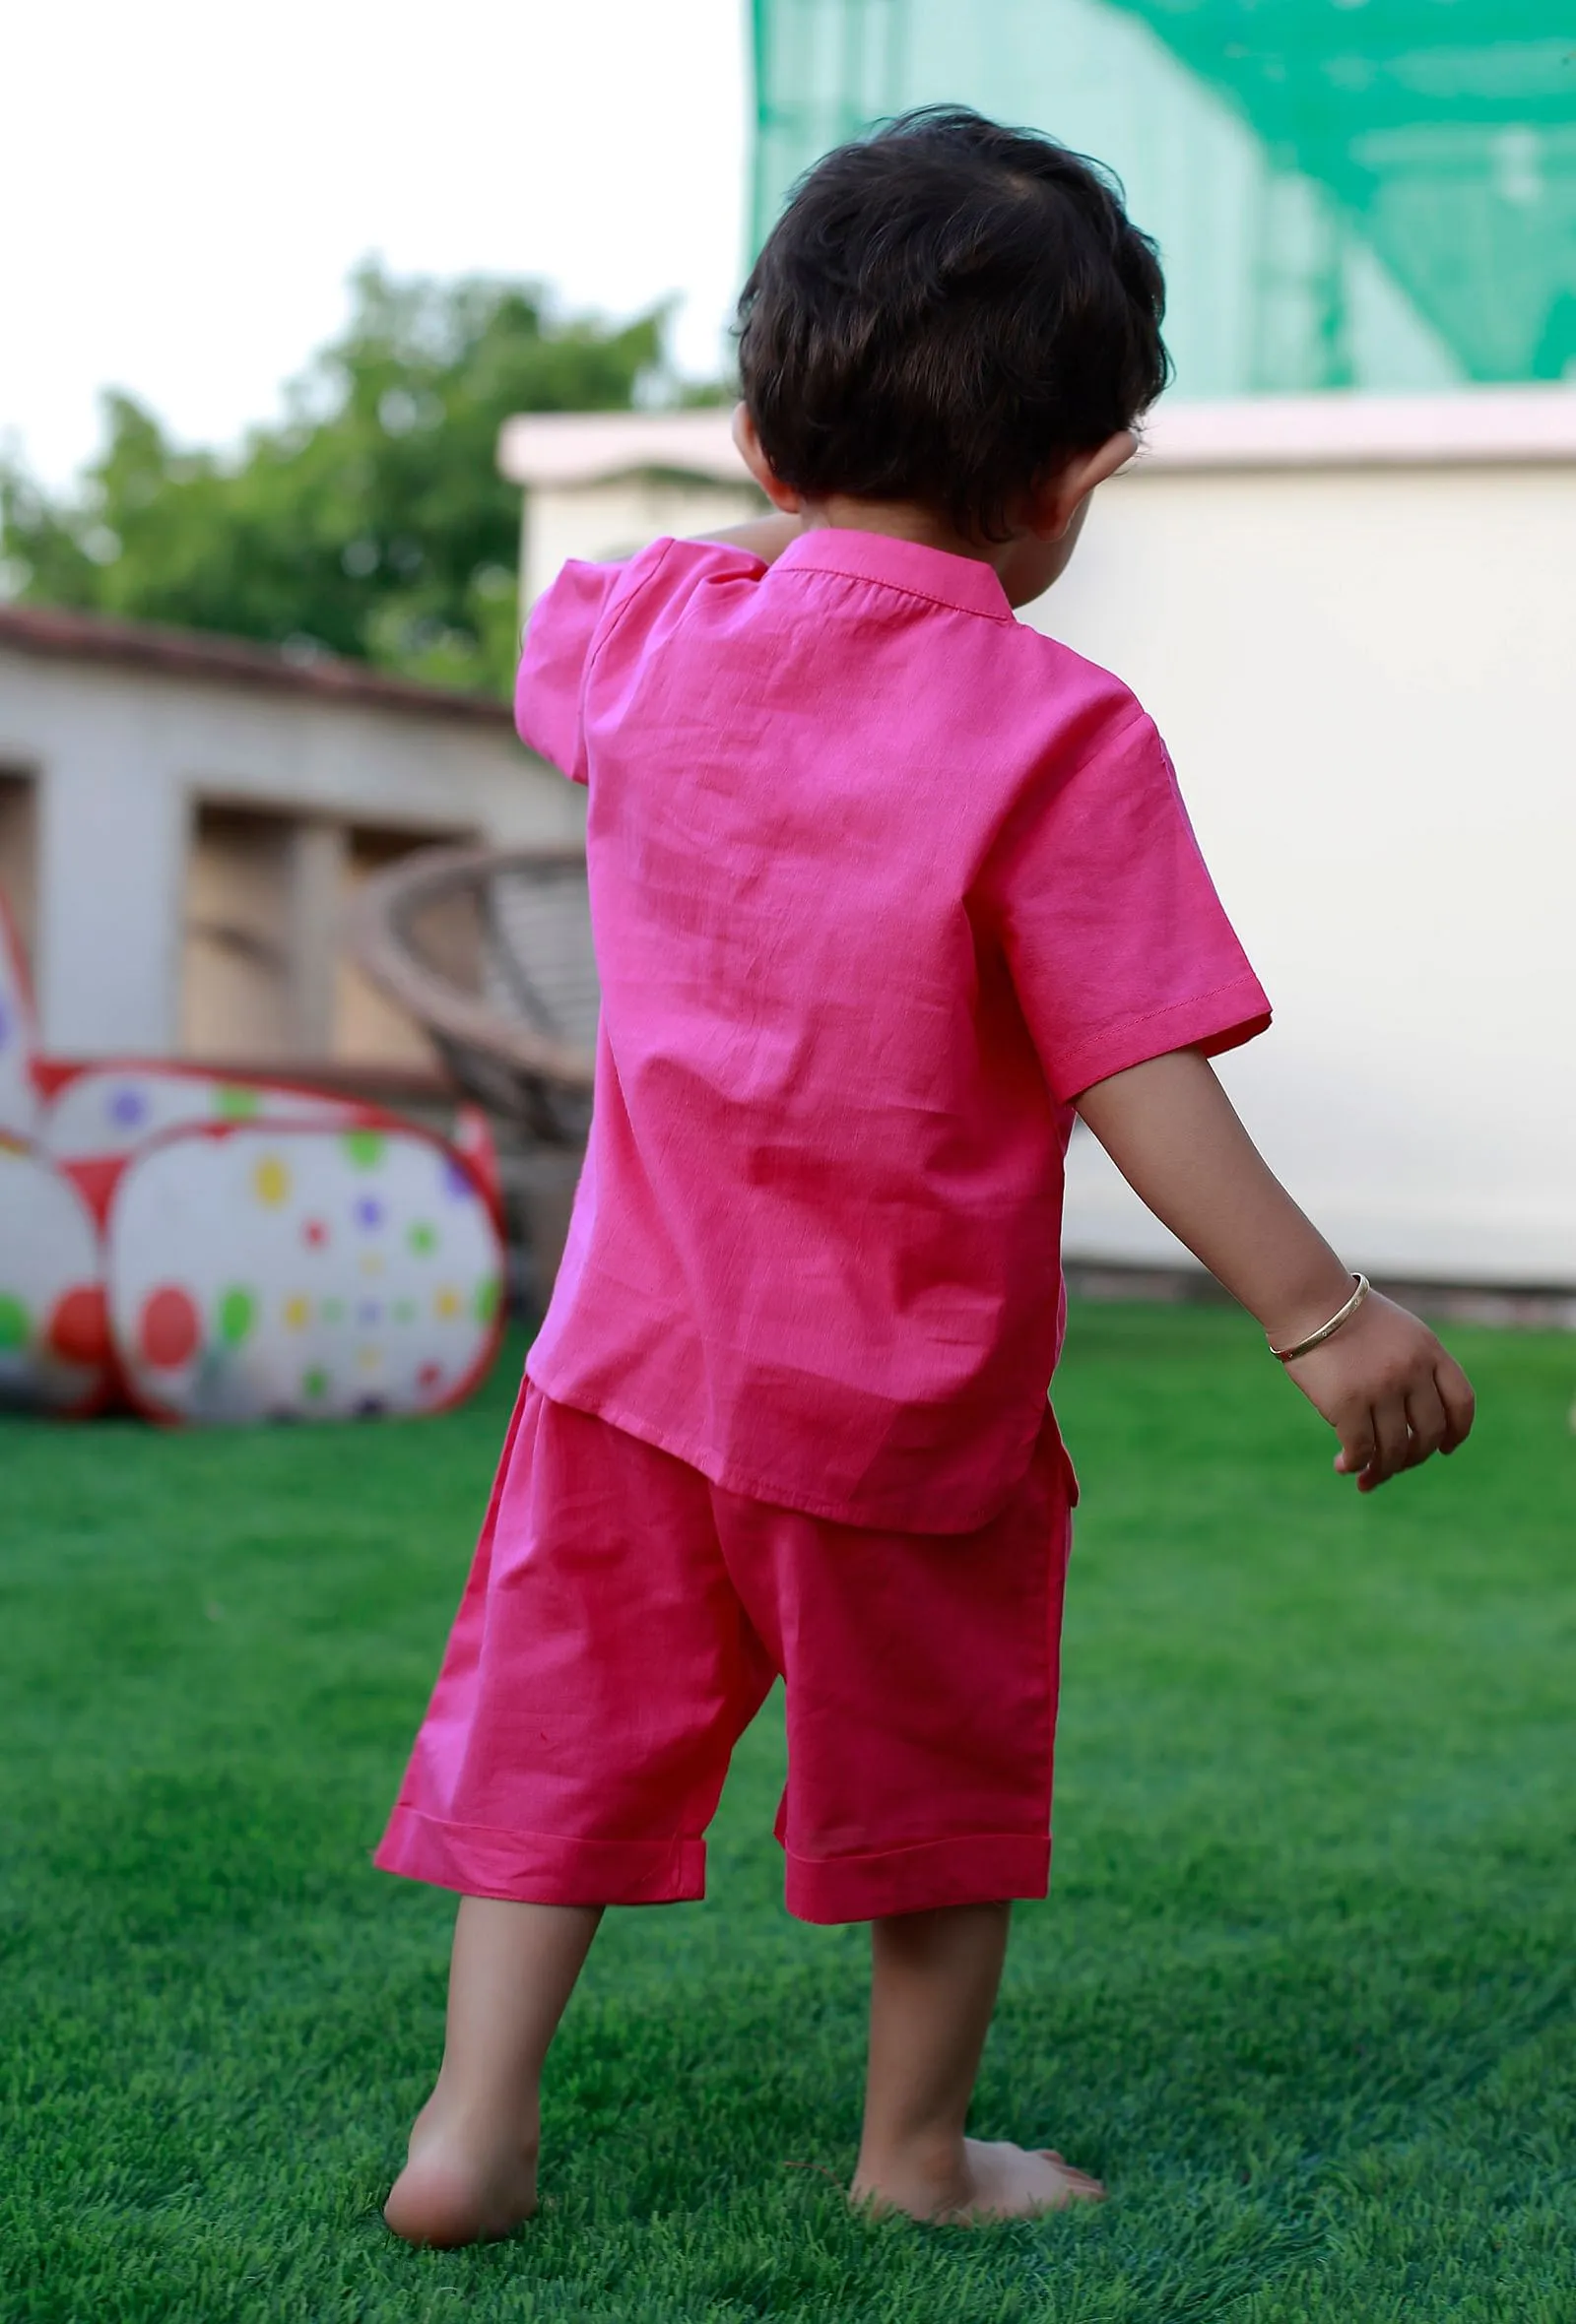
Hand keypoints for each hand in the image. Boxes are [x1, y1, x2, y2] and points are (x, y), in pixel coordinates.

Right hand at [1281, 1290, 1474, 1492]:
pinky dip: (1355, 1464)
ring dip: (1383, 1471)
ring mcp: (1383, 1388)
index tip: (1446, 1449)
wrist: (1308, 1299)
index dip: (1458, 1432)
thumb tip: (1412, 1415)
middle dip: (1415, 1457)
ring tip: (1368, 1478)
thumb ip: (1414, 1363)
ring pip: (1395, 1448)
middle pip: (1429, 1432)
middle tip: (1398, 1464)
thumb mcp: (1397, 1329)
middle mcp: (1412, 1371)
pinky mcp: (1350, 1403)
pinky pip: (1362, 1449)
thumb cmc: (1343, 1313)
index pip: (1461, 1402)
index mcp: (1429, 1350)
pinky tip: (1343, 1465)